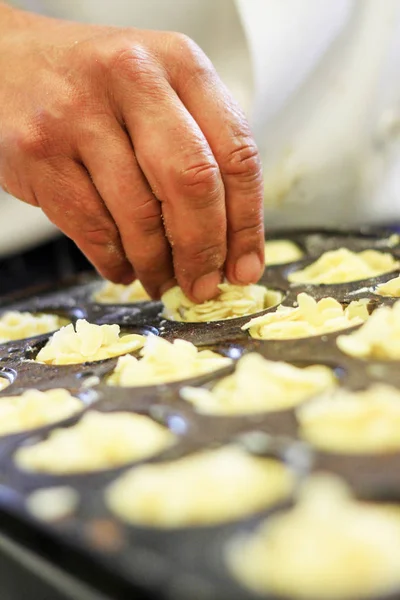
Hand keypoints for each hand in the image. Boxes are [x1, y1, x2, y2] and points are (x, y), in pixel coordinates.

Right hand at [0, 4, 263, 300]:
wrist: (11, 63)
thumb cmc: (99, 90)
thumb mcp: (162, 95)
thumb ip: (202, 154)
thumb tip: (230, 250)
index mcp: (180, 63)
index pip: (236, 154)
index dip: (247, 224)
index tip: (244, 268)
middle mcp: (132, 78)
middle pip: (192, 184)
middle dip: (203, 251)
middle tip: (203, 286)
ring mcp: (79, 113)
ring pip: (139, 215)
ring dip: (156, 265)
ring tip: (160, 279)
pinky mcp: (39, 151)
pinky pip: (93, 229)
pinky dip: (115, 262)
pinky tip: (124, 267)